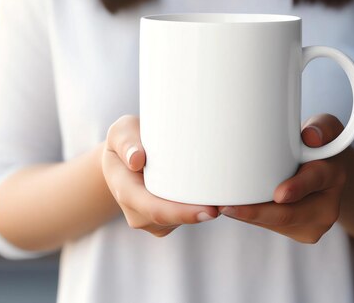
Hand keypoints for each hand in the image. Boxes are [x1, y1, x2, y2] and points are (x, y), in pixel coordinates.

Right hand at [101, 115, 218, 236]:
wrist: (124, 157)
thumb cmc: (126, 140)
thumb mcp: (121, 132)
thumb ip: (126, 141)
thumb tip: (136, 160)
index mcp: (125, 190)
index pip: (154, 208)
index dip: (182, 213)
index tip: (211, 210)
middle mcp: (137, 212)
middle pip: (173, 218)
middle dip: (201, 214)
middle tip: (231, 203)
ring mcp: (150, 220)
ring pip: (181, 220)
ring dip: (201, 210)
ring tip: (226, 193)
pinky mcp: (164, 221)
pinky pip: (184, 219)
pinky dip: (198, 208)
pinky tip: (214, 195)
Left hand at [218, 114, 347, 243]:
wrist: (327, 173)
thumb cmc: (318, 144)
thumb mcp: (325, 127)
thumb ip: (321, 127)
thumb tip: (310, 136)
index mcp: (334, 176)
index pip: (315, 179)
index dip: (297, 188)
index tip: (278, 194)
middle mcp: (327, 207)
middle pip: (289, 214)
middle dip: (256, 213)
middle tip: (225, 207)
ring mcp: (313, 225)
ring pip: (275, 223)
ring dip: (248, 217)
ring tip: (219, 206)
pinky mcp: (298, 232)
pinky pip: (271, 227)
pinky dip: (251, 218)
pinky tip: (232, 209)